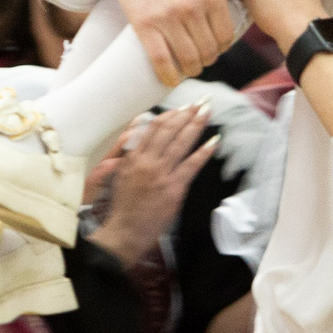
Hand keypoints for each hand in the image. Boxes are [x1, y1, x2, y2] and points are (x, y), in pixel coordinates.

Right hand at [91, 104, 218, 264]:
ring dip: (196, 124)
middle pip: (170, 130)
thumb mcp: (119, 174)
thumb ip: (129, 153)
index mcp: (133, 157)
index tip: (182, 107)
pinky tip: (214, 140)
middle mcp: (147, 162)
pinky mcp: (173, 188)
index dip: (170, 115)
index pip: (153, 128)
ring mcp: (161, 174)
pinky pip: (191, 165)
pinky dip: (204, 152)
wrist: (124, 231)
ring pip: (181, 143)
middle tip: (201, 101)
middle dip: (187, 113)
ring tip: (208, 111)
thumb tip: (140, 129)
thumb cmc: (122, 206)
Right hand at [104, 0, 238, 85]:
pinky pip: (161, 60)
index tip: (215, 47)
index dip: (222, 47)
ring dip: (191, 69)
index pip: (225, 37)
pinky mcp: (145, 24)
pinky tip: (171, 78)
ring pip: (187, 59)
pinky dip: (168, 76)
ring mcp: (167, 18)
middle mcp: (192, 8)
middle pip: (208, 51)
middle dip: (207, 59)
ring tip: (189, 66)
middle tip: (202, 58)